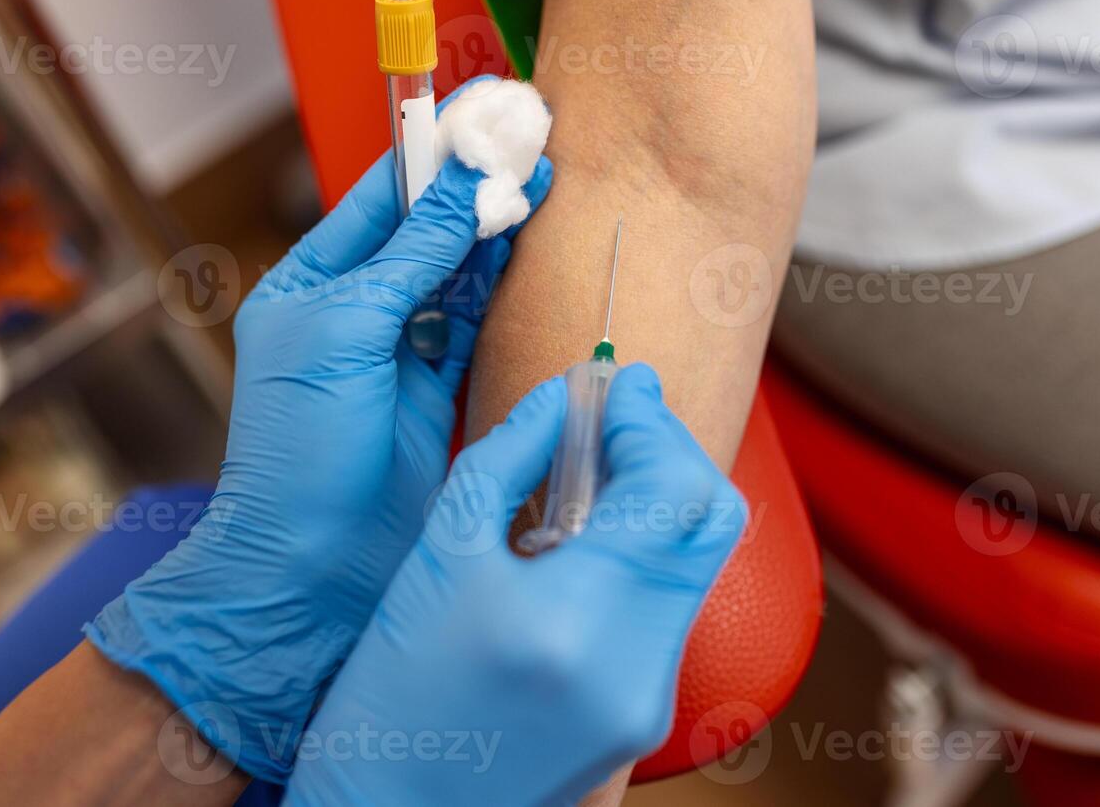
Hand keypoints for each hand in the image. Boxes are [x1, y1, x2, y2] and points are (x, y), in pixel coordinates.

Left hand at [86, 79, 552, 781]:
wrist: (313, 567)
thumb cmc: (302, 448)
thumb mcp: (349, 331)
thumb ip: (413, 255)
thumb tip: (461, 183)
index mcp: (310, 285)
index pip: (376, 199)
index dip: (426, 157)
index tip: (477, 117)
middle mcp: (353, 312)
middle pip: (422, 231)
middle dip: (469, 188)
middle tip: (526, 140)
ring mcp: (397, 354)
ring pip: (454, 273)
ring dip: (492, 231)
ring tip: (539, 179)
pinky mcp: (435, 393)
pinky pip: (472, 323)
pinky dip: (499, 285)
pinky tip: (524, 246)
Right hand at [286, 364, 747, 805]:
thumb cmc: (388, 696)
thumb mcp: (436, 557)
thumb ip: (510, 458)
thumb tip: (567, 395)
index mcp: (575, 619)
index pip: (672, 487)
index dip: (651, 420)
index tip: (618, 383)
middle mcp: (634, 664)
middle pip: (712, 521)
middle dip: (670, 450)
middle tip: (618, 415)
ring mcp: (650, 699)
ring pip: (697, 563)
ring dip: (659, 500)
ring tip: (592, 471)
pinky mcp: (645, 717)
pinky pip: (669, 608)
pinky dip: (643, 554)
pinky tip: (584, 538)